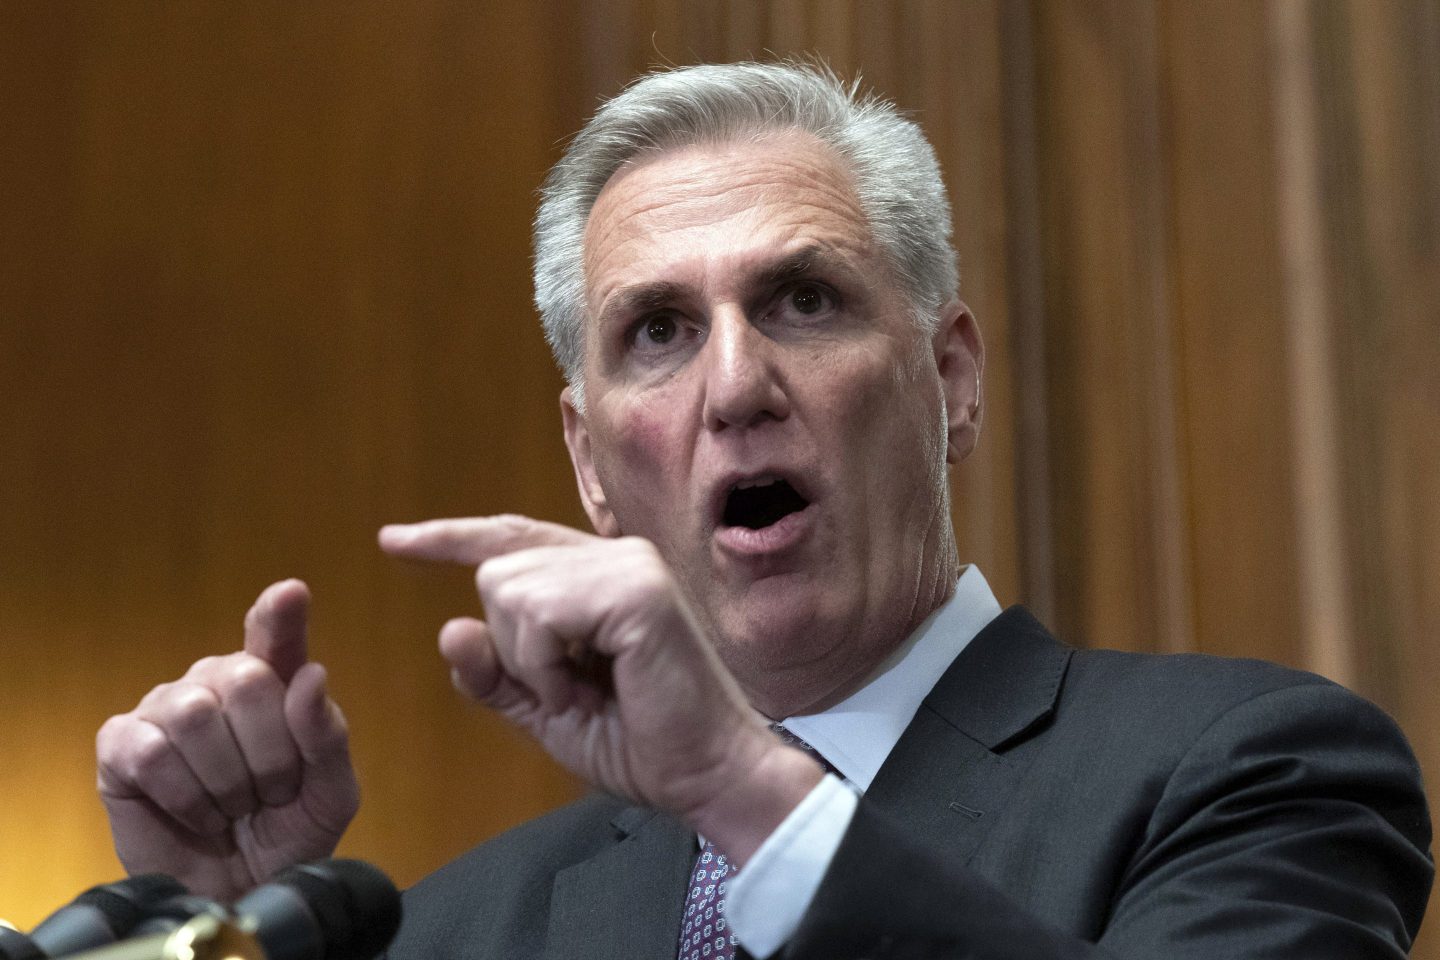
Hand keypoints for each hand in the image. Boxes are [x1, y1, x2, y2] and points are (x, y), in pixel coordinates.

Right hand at [96, 580, 358, 899]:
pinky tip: (196, 814)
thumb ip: (329, 737)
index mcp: (276, 680)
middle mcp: (218, 681)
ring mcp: (166, 708)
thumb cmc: (290, 833)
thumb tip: (311, 676)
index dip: (280, 614)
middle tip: (269, 792)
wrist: (244, 892)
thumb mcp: (331, 793)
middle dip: (270, 753)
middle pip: (246, 680)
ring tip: (233, 806)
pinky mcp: (121, 745)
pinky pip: (152, 751)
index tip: (292, 594)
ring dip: (227, 780)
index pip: (275, 633)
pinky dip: (185, 795)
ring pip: (196, 715)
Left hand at [379, 516, 822, 865]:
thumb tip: (450, 627)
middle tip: (569, 689)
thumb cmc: (639, 742)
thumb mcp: (543, 709)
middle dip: (510, 648)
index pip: (510, 539)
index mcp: (595, 575)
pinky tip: (588, 686)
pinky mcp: (637, 591)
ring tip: (586, 688)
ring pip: (509, 590)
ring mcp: (628, 566)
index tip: (391, 541)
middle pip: (496, 573)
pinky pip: (539, 614)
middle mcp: (613, 556)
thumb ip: (493, 673)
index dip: (449, 538)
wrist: (703, 775)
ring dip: (530, 661)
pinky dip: (546, 665)